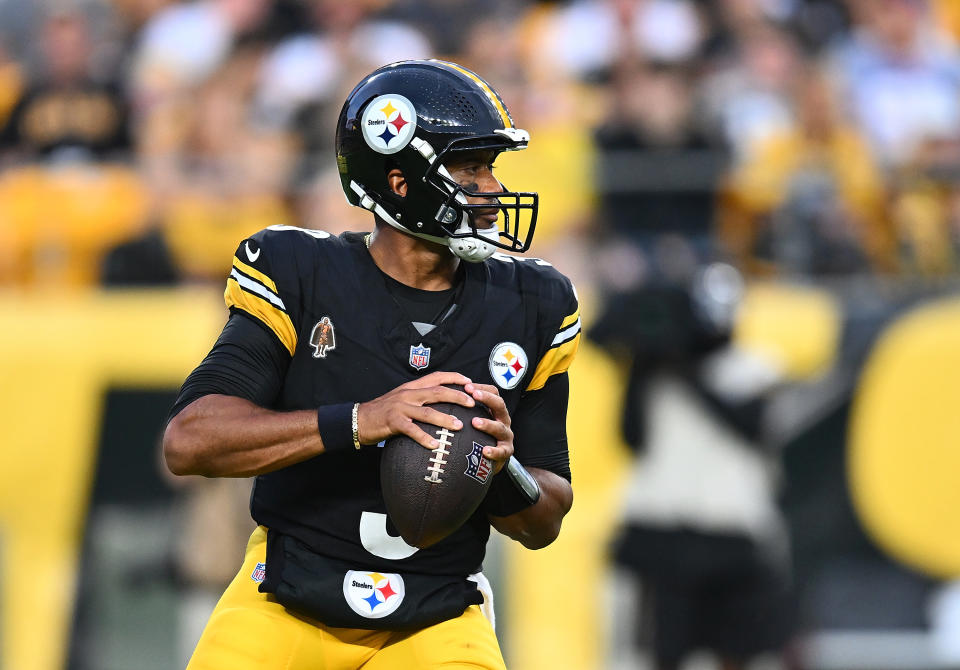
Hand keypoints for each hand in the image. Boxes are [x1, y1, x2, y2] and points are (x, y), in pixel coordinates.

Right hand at [356, 371, 475, 449]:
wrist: (359, 419)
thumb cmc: (384, 412)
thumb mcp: (402, 399)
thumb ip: (420, 399)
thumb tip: (442, 404)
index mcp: (411, 387)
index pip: (437, 377)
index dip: (454, 377)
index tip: (470, 381)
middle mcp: (408, 394)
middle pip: (437, 392)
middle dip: (457, 396)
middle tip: (472, 403)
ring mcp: (400, 407)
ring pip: (427, 412)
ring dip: (445, 418)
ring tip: (459, 425)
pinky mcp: (393, 422)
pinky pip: (412, 430)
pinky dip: (424, 437)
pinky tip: (435, 445)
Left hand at [464, 382, 513, 473]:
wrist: (492, 459)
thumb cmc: (480, 435)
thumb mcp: (475, 418)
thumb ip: (465, 408)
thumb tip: (443, 395)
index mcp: (496, 409)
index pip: (493, 393)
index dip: (482, 388)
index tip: (467, 386)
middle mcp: (503, 420)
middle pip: (500, 405)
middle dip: (487, 398)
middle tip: (474, 395)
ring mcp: (506, 435)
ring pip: (500, 428)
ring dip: (488, 424)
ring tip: (475, 422)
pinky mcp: (506, 451)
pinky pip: (502, 451)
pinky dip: (494, 451)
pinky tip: (485, 451)